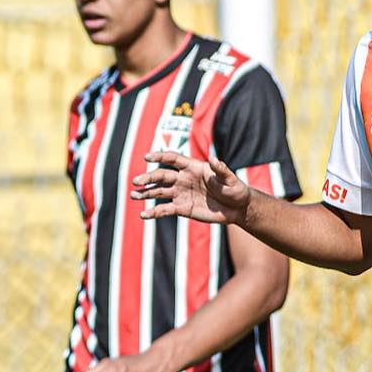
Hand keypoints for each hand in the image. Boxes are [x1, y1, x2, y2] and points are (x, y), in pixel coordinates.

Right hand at [131, 151, 250, 224]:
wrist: (237, 209)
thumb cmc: (235, 189)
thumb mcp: (230, 179)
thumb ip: (221, 169)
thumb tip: (213, 159)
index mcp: (192, 168)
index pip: (173, 159)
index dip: (160, 157)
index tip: (147, 157)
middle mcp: (183, 179)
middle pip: (161, 176)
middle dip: (148, 178)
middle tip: (136, 182)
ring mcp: (180, 194)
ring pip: (159, 192)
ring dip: (145, 193)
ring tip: (134, 195)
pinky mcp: (181, 208)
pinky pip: (164, 209)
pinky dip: (154, 212)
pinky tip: (144, 215)